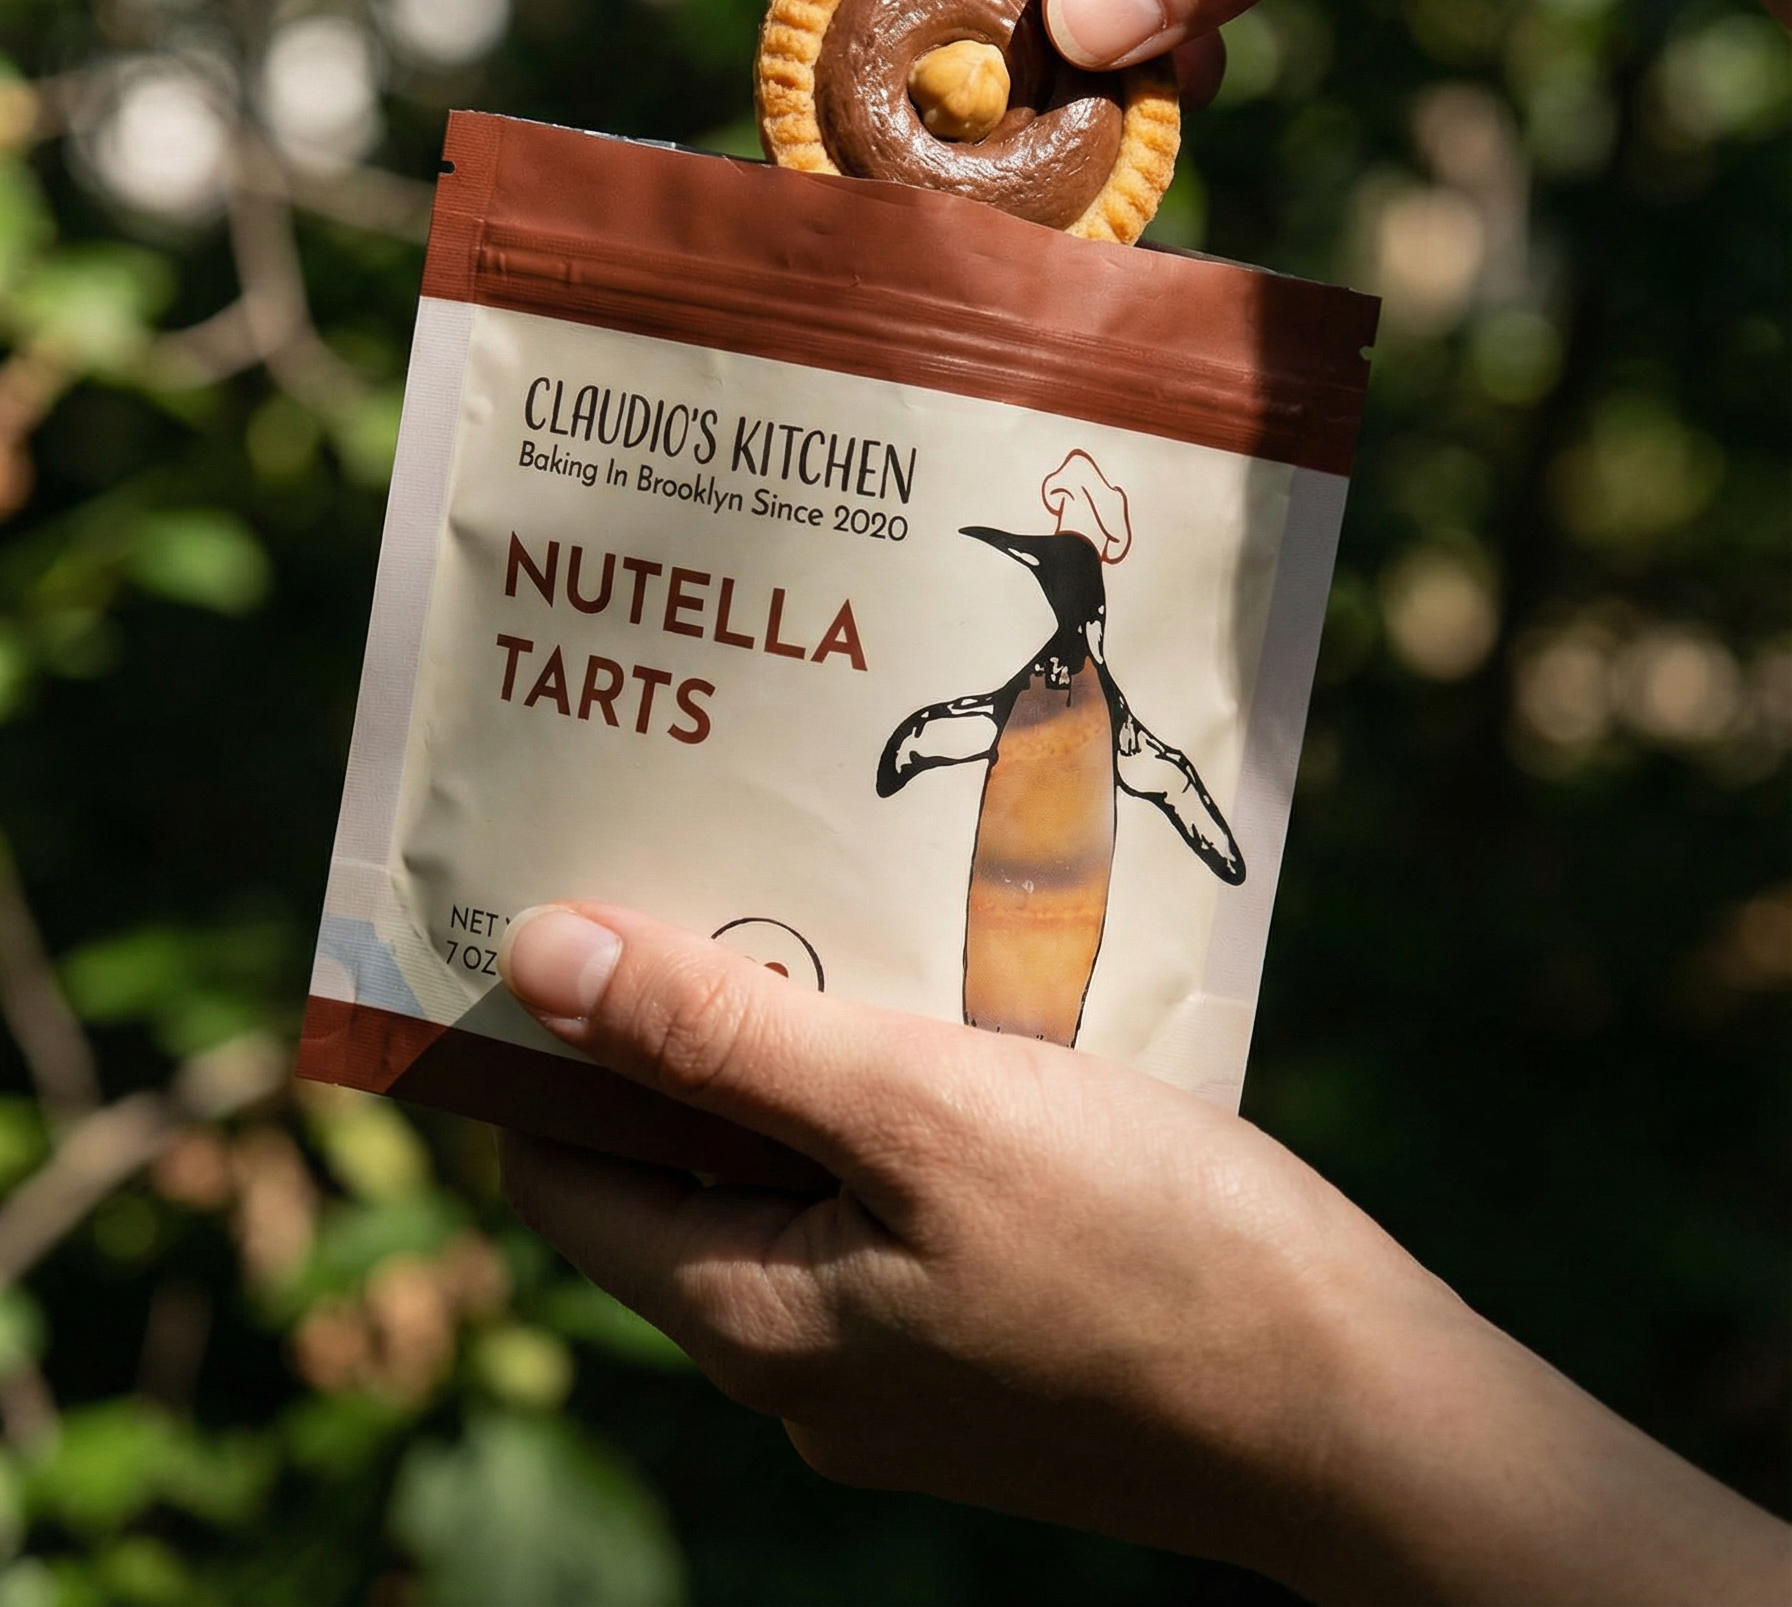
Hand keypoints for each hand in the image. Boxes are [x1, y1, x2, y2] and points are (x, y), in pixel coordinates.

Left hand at [498, 903, 1789, 1606]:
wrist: (1362, 1412)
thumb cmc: (1147, 1248)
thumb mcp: (916, 1108)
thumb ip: (724, 1035)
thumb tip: (540, 957)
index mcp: (752, 1317)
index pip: (564, 1172)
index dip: (551, 1039)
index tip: (579, 896)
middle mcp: (803, 1362)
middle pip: (682, 1168)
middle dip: (692, 1021)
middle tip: (727, 863)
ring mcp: (902, 1363)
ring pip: (797, 1178)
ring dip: (807, 1053)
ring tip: (849, 914)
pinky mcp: (991, 1340)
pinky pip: (893, 1204)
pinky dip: (896, 1106)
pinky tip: (963, 1015)